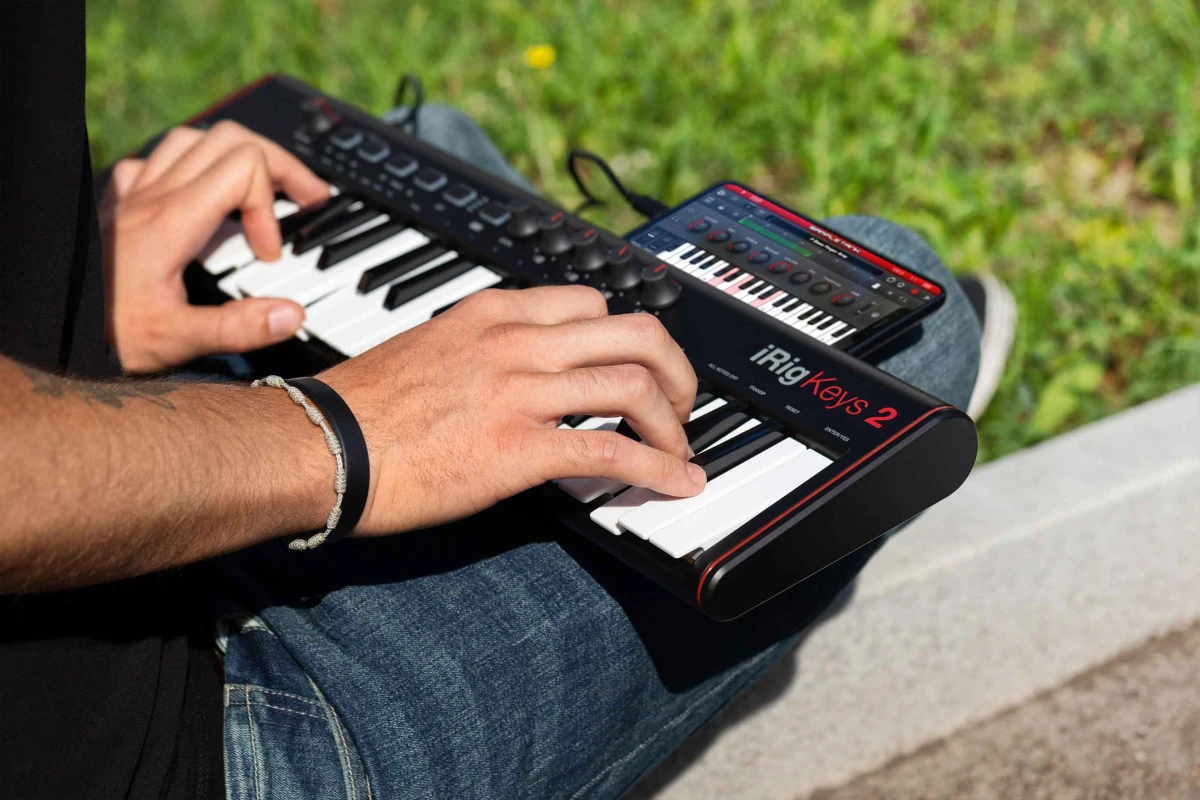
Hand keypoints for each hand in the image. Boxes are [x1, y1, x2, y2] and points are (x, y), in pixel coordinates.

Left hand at [99, 121, 330, 372]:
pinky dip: (192, 169)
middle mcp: (152, 197)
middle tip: (306, 200)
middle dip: (278, 165)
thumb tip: (291, 313)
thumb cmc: (102, 336)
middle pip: (230, 139)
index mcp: (171, 222)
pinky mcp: (118, 204)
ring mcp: (132, 196)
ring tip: (264, 192)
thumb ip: (238, 328)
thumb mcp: (177, 342)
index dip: (271, 208)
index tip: (269, 255)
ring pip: (195, 138)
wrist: (47, 333)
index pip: (244, 168)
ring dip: (238, 159)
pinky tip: (201, 199)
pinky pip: (157, 161)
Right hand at [320, 285, 706, 533]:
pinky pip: (611, 450)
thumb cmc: (363, 408)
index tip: (643, 367)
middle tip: (682, 404)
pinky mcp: (518, 448)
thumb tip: (524, 375)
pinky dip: (657, 468)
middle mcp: (516, 342)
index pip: (591, 303)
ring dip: (674, 423)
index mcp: (493, 313)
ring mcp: (520, 392)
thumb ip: (485, 350)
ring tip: (681, 450)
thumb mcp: (431, 350)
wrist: (319, 446)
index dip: (631, 339)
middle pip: (634, 332)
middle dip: (676, 370)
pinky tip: (677, 484)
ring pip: (633, 386)